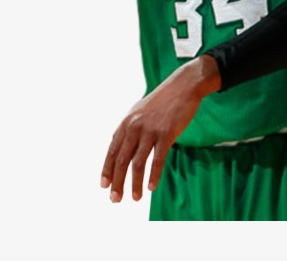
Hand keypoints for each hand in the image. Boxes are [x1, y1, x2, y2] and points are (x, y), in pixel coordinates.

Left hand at [101, 56, 220, 202]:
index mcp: (126, 123)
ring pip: (138, 163)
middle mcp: (134, 127)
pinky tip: (151, 187)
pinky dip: (153, 175)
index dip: (107, 169)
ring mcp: (150, 130)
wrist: (183, 86)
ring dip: (135, 183)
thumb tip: (120, 147)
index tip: (104, 186)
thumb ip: (130, 129)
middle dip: (117, 182)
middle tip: (115, 199)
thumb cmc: (163, 100)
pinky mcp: (166, 133)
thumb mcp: (140, 111)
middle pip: (121, 160)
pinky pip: (158, 159)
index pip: (112, 150)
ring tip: (135, 198)